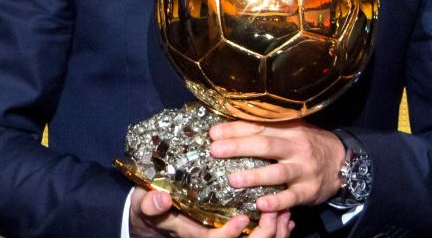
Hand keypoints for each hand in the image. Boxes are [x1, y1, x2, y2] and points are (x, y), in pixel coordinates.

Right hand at [129, 187, 291, 237]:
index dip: (230, 234)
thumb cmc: (150, 211)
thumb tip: (162, 197)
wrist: (152, 218)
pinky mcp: (233, 233)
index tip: (241, 218)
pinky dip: (275, 232)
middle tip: (275, 212)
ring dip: (274, 232)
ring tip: (286, 214)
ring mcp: (225, 236)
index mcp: (195, 236)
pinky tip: (286, 220)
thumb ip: (152, 205)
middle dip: (263, 234)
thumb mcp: (145, 206)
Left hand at [208, 120, 345, 211]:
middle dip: (238, 147)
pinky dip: (276, 201)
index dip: (235, 129)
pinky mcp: (309, 190)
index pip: (258, 127)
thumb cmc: (309, 144)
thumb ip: (268, 128)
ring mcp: (303, 170)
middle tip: (215, 150)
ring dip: (254, 176)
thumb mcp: (293, 130)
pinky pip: (291, 196)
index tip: (213, 133)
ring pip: (277, 172)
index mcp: (288, 130)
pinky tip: (260, 204)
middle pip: (265, 146)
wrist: (343, 161)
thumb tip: (232, 125)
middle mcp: (296, 147)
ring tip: (233, 180)